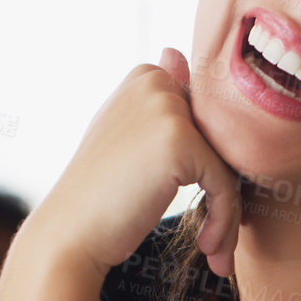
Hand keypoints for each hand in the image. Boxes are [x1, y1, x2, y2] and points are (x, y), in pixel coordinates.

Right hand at [30, 47, 241, 278]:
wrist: (70, 233)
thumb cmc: (100, 194)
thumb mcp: (127, 136)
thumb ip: (157, 105)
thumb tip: (175, 51)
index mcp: (147, 77)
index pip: (209, 122)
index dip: (211, 168)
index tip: (205, 208)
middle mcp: (157, 82)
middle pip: (224, 142)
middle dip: (224, 193)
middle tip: (215, 236)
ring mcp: (167, 108)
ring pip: (230, 165)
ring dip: (228, 215)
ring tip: (214, 249)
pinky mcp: (179, 140)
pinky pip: (226, 185)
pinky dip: (224, 221)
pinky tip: (208, 248)